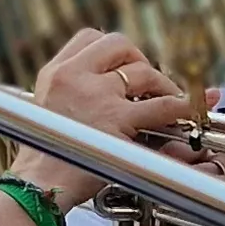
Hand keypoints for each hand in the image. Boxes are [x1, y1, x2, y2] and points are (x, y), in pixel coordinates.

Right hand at [14, 30, 199, 197]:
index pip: (90, 38)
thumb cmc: (44, 161)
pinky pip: (162, 106)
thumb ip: (72, 94)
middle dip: (141, 60)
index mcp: (55, 73)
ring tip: (171, 101)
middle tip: (150, 83)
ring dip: (163, 84)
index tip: (124, 64)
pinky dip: (180, 108)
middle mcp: (74, 76)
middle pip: (119, 45)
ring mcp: (96, 96)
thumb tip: (110, 88)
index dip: (114, 50)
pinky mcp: (117, 120)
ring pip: (144, 72)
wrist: (38, 187)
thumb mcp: (45, 112)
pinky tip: (186, 114)